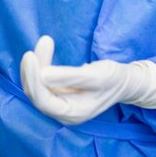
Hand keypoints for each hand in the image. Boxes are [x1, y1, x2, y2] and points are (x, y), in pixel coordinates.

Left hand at [20, 36, 155, 124]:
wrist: (125, 82)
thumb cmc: (113, 79)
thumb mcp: (95, 76)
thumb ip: (69, 76)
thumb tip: (42, 74)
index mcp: (72, 114)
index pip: (42, 100)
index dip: (33, 78)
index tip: (30, 55)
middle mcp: (62, 112)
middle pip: (36, 93)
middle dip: (32, 69)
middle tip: (40, 45)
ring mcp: (59, 104)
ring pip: (37, 86)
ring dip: (36, 64)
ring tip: (46, 42)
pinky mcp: (59, 93)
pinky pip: (43, 81)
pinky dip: (41, 65)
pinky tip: (45, 48)